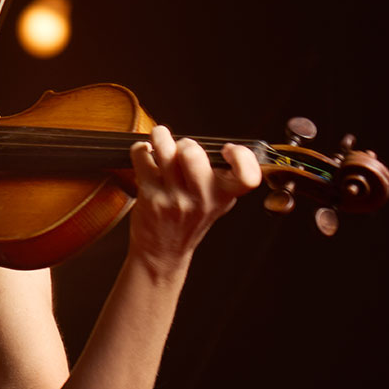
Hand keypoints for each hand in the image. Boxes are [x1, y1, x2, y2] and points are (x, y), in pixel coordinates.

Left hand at [128, 124, 261, 272]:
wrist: (163, 251)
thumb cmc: (189, 219)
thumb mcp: (217, 201)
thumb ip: (222, 176)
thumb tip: (220, 144)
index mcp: (224, 196)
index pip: (248, 177)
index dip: (241, 156)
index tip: (227, 150)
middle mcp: (201, 199)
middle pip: (193, 154)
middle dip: (186, 143)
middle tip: (182, 149)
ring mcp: (174, 199)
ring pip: (165, 151)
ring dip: (161, 137)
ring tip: (160, 138)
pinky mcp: (150, 197)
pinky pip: (142, 158)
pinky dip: (141, 150)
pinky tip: (146, 155)